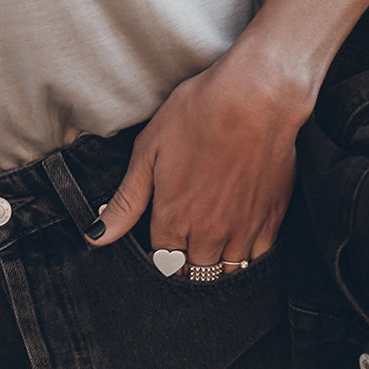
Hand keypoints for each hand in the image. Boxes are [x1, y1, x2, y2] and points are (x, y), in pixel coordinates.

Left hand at [86, 49, 311, 267]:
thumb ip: (126, 202)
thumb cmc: (198, 114)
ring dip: (216, 262)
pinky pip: (258, 256)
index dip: (160, 252)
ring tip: (212, 240)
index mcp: (174, 219)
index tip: (163, 238)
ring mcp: (244, 228)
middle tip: (187, 240)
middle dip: (187, 262)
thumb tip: (95, 236)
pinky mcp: (272, 217)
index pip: (162, 261)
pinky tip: (241, 233)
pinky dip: (248, 253)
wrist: (256, 97)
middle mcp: (209, 233)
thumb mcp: (148, 152)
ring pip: (227, 270)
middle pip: (194, 272)